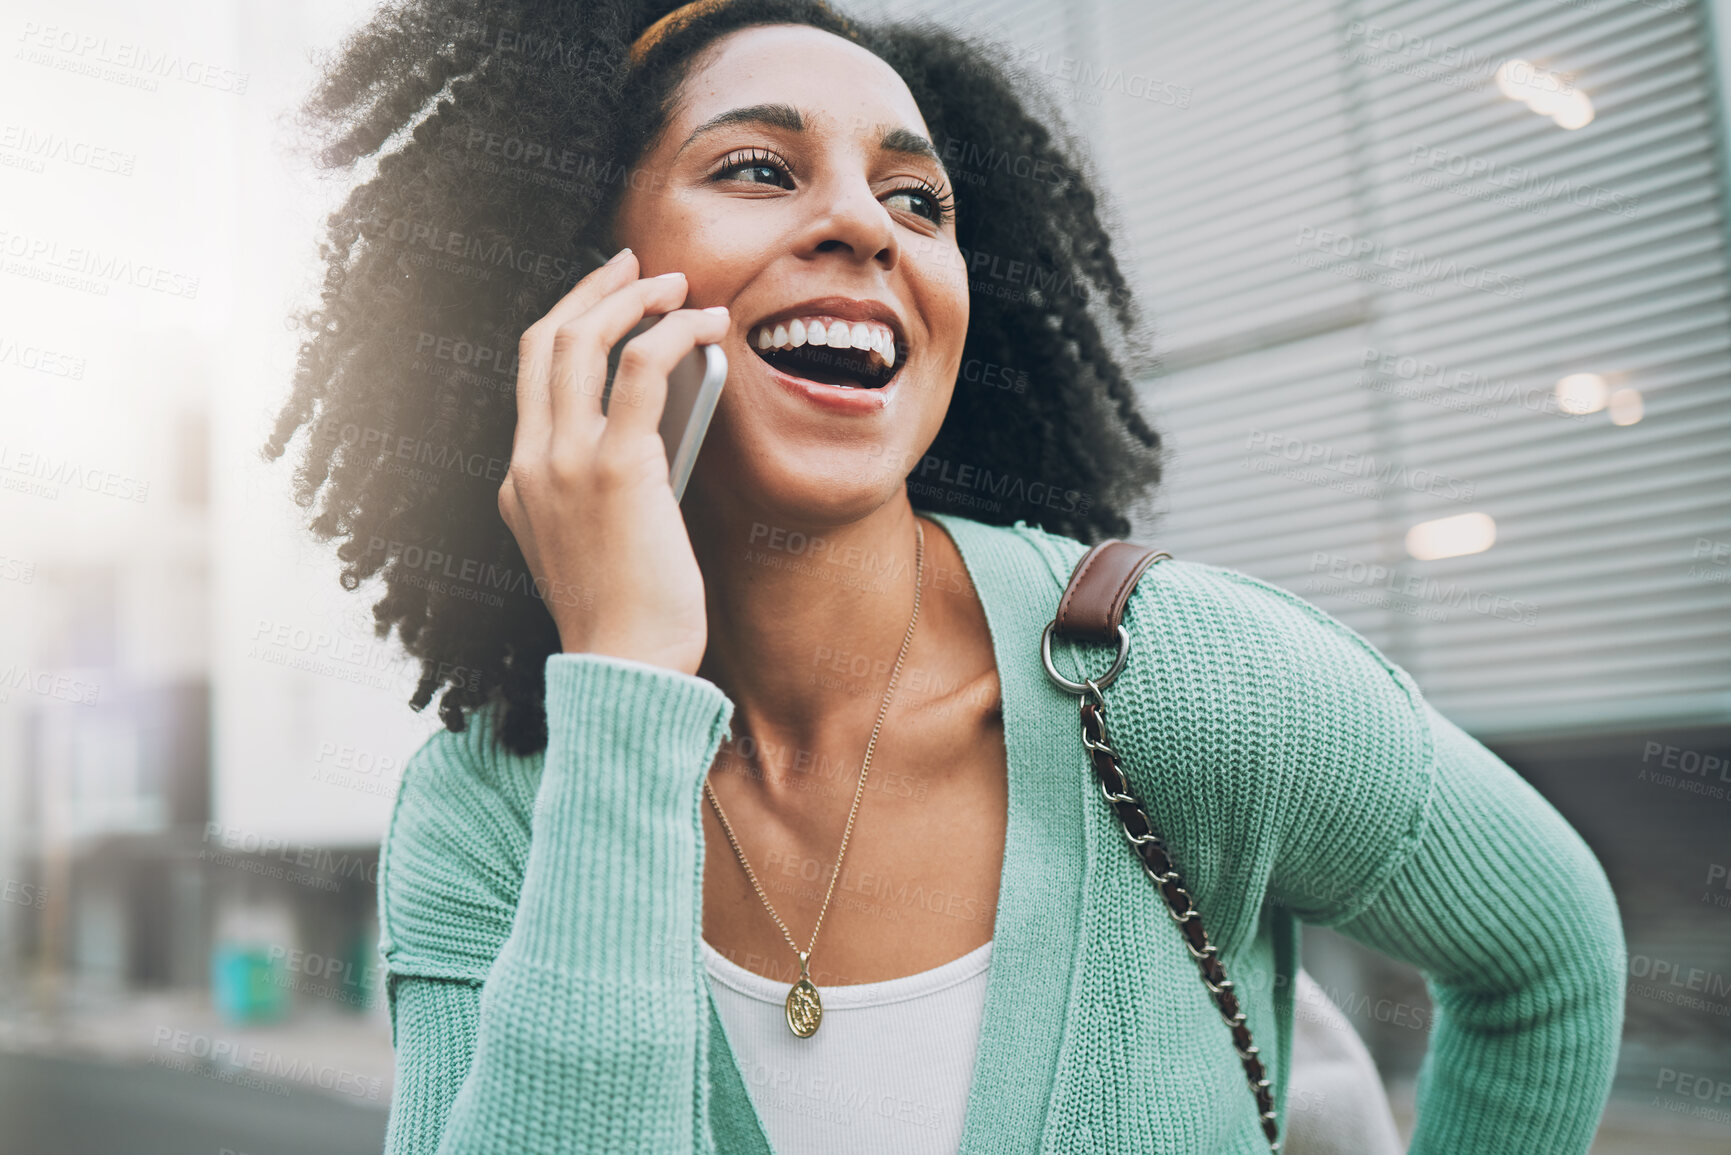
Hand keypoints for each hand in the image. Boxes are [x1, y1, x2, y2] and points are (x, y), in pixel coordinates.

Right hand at [497, 249, 727, 674]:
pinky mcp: (616, 469)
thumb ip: (607, 492)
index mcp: (520, 483)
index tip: (609, 298)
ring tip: (677, 284)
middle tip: (638, 265)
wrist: (625, 672)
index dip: (570, 322)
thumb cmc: (630, 623)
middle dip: (592, 289)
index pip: (531, 376)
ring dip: (631, 297)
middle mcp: (530, 463)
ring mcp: (565, 463)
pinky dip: (674, 330)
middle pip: (543, 340)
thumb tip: (657, 436)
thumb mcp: (598, 548)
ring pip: (581, 338)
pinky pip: (641, 367)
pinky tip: (707, 322)